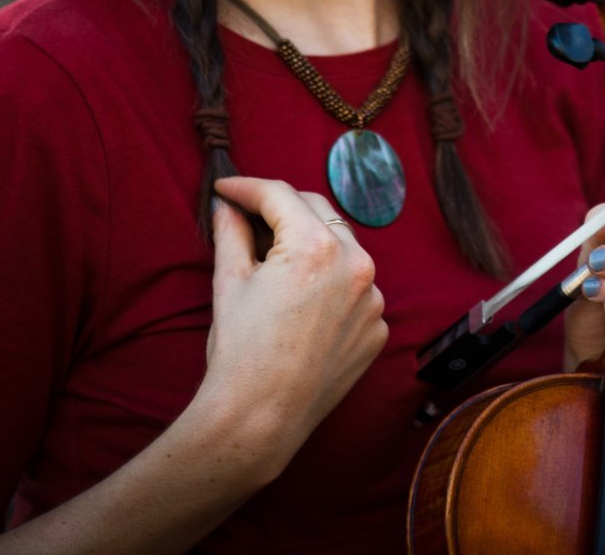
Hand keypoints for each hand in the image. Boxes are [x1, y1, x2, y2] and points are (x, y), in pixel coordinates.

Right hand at [197, 176, 388, 461]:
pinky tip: (302, 306)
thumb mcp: (230, 282)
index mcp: (315, 246)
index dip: (247, 187)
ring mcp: (373, 298)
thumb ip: (232, 233)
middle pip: (318, 212)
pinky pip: (356, 292)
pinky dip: (332, 288)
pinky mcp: (378, 328)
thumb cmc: (240, 351)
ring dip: (313, 247)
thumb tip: (227, 206)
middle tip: (249, 215)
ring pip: (343, 251)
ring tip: (276, 263)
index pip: (280, 195)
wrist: (261, 418)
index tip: (226, 188)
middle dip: (283, 209)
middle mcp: (356, 264)